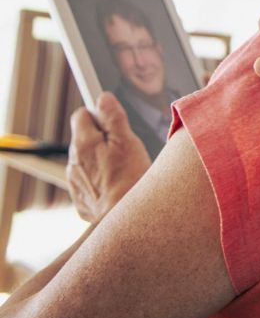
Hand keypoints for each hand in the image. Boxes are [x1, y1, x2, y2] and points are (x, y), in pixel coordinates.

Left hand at [66, 92, 151, 222]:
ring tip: (122, 168)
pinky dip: (100, 179)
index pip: (81, 114)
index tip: (113, 122)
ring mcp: (75, 181)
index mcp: (83, 142)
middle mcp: (73, 160)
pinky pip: (89, 181)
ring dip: (100, 159)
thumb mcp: (127, 141)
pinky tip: (116, 184)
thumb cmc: (129, 179)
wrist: (123, 219)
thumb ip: (113, 116)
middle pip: (84, 138)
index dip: (99, 115)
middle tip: (124, 147)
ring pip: (86, 160)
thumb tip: (103, 98)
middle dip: (101, 138)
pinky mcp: (81, 199)